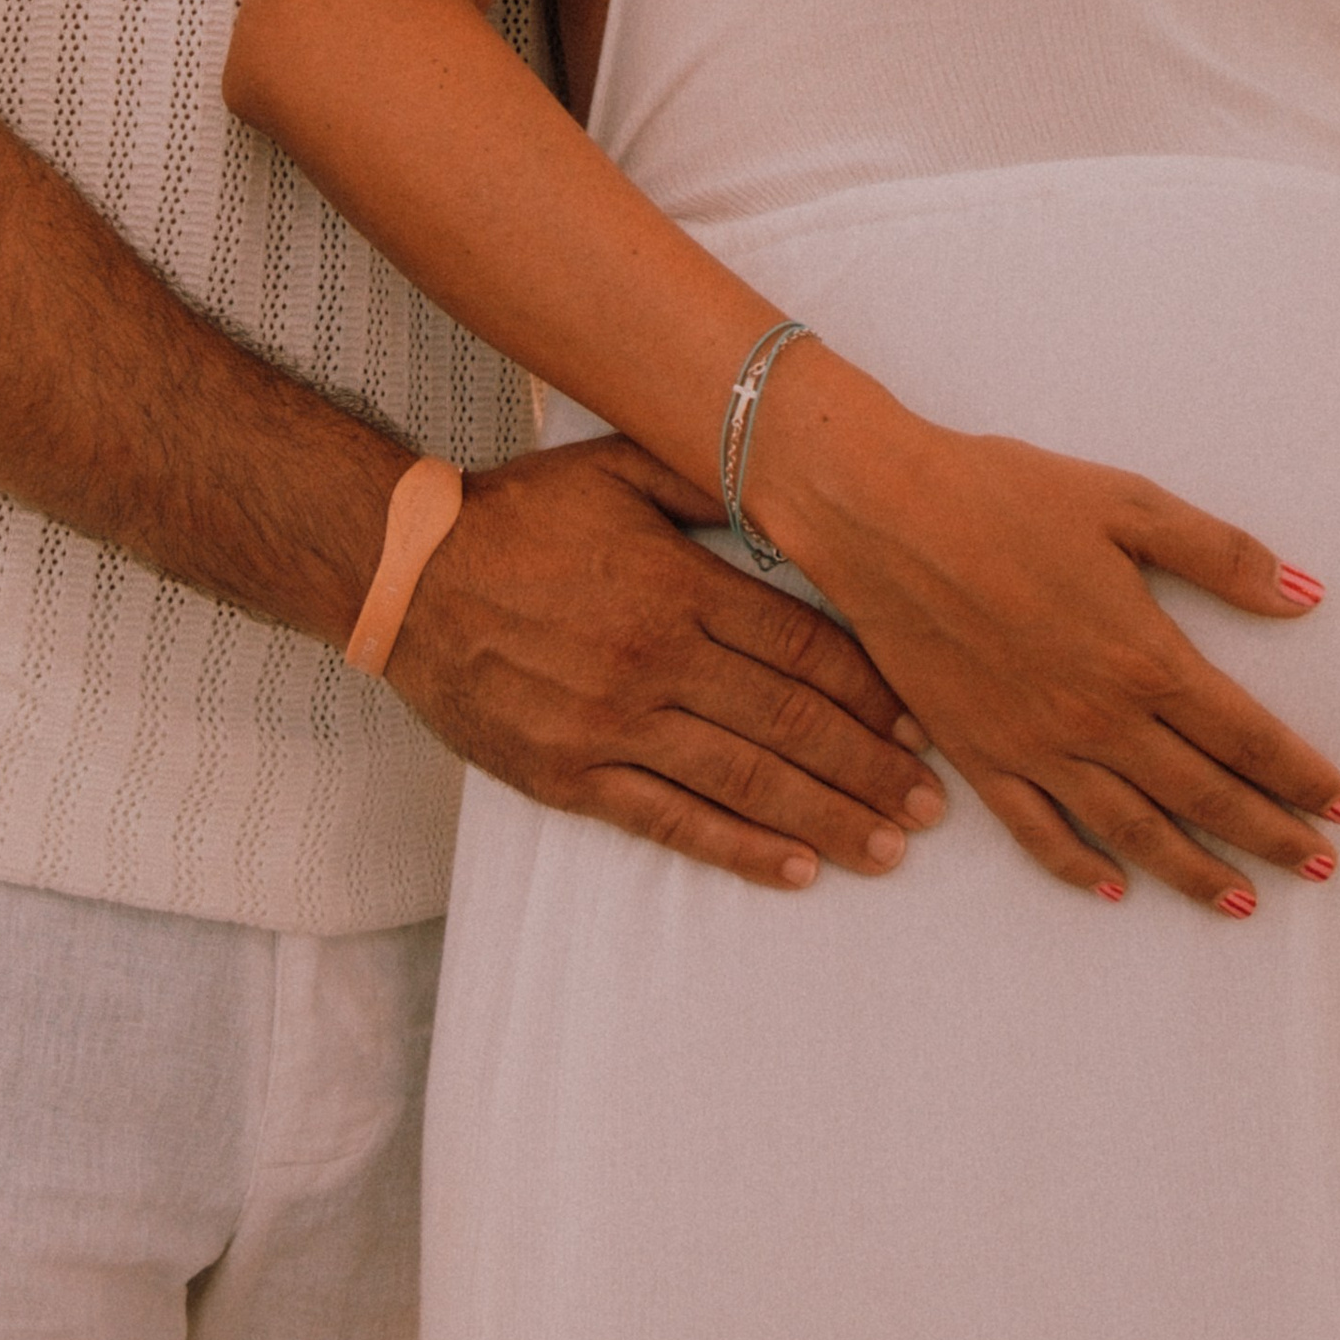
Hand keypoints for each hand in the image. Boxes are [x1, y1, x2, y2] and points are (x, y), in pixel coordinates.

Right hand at [386, 433, 945, 891]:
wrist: (407, 576)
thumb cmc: (518, 516)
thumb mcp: (616, 469)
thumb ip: (702, 480)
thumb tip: (783, 486)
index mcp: (678, 585)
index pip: (801, 646)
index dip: (870, 692)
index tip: (921, 724)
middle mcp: (656, 660)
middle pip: (790, 721)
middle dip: (870, 767)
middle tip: (932, 805)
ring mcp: (613, 724)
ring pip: (744, 780)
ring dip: (826, 817)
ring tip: (890, 848)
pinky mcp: (570, 776)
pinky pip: (670, 822)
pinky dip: (739, 850)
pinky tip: (797, 870)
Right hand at [765, 393, 1339, 914]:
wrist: (886, 514)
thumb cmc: (1007, 494)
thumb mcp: (1127, 503)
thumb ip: (1220, 555)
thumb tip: (1305, 595)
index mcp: (1143, 655)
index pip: (1245, 735)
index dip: (1299, 775)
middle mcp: (1098, 717)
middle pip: (1204, 794)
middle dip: (1268, 834)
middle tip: (1318, 866)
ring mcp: (1036, 746)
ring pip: (1133, 830)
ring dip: (1193, 871)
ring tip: (1241, 901)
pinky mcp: (979, 755)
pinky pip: (1040, 833)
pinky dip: (1081, 870)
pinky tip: (1115, 889)